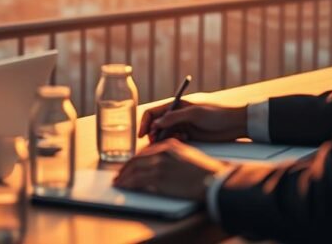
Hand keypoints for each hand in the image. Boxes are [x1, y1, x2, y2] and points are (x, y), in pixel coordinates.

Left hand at [113, 138, 230, 200]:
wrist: (213, 180)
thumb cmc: (205, 171)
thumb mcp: (187, 155)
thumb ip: (172, 155)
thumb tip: (160, 164)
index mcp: (169, 145)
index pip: (145, 152)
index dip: (135, 160)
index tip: (129, 167)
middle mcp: (161, 152)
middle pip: (136, 159)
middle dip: (125, 168)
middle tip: (119, 175)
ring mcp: (159, 165)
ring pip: (133, 170)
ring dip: (123, 177)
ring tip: (118, 182)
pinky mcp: (158, 178)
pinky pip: (137, 180)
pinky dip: (127, 183)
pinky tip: (123, 186)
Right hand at [138, 100, 247, 142]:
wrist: (235, 124)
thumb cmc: (216, 114)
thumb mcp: (194, 114)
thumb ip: (174, 118)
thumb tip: (155, 124)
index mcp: (175, 105)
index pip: (153, 113)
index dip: (145, 123)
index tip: (143, 134)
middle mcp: (176, 116)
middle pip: (156, 125)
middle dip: (154, 134)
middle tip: (156, 142)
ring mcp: (182, 126)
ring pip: (164, 134)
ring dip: (164, 139)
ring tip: (172, 141)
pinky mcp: (189, 136)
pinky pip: (174, 140)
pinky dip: (174, 142)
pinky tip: (182, 141)